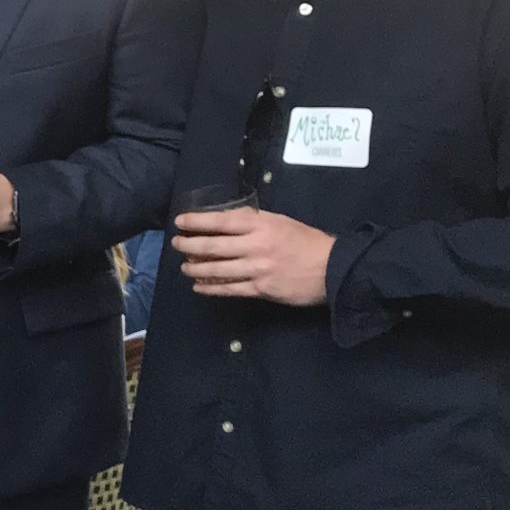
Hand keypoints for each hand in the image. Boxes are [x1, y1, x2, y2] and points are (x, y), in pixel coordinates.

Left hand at [172, 208, 335, 305]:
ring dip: (195, 268)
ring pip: (216, 269)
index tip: (180, 222)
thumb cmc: (307, 242)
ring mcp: (257, 269)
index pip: (220, 221)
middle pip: (212, 246)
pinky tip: (199, 286)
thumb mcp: (281, 222)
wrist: (333, 268)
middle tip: (176, 244)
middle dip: (189, 245)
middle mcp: (256, 246)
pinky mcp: (261, 289)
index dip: (197, 221)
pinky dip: (210, 288)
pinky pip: (229, 289)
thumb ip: (254, 221)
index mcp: (261, 225)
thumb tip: (226, 220)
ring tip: (184, 267)